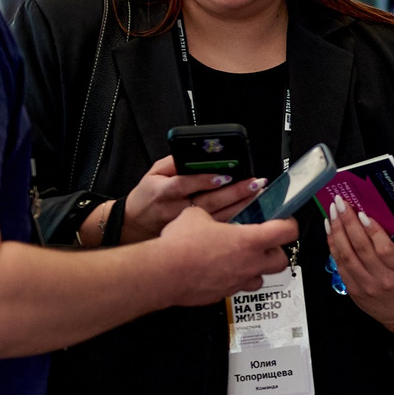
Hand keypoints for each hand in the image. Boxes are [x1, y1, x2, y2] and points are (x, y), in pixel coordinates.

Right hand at [111, 155, 262, 243]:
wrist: (135, 227)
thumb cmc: (146, 198)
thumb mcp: (153, 174)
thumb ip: (173, 163)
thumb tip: (194, 154)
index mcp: (162, 193)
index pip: (183, 185)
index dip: (204, 181)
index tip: (224, 175)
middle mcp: (174, 212)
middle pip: (207, 203)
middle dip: (234, 192)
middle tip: (255, 183)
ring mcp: (184, 229)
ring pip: (216, 220)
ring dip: (241, 207)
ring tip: (258, 196)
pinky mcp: (192, 241)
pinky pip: (217, 234)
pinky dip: (236, 226)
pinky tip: (252, 218)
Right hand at [154, 205, 295, 305]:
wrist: (165, 273)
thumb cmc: (182, 245)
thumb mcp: (196, 215)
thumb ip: (209, 216)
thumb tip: (205, 217)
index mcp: (250, 240)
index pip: (287, 232)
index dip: (289, 224)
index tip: (284, 221)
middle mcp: (250, 264)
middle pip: (281, 261)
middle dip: (275, 251)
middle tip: (263, 243)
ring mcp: (238, 282)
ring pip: (260, 279)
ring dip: (256, 269)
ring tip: (241, 259)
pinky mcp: (223, 294)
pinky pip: (236, 287)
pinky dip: (233, 279)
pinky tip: (218, 270)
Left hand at [326, 197, 393, 324]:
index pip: (385, 249)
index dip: (372, 230)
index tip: (362, 213)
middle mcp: (384, 279)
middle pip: (361, 249)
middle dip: (348, 223)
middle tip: (341, 204)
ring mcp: (367, 286)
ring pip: (347, 256)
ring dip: (337, 232)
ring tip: (332, 214)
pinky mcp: (354, 291)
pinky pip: (340, 266)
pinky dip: (333, 246)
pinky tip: (331, 231)